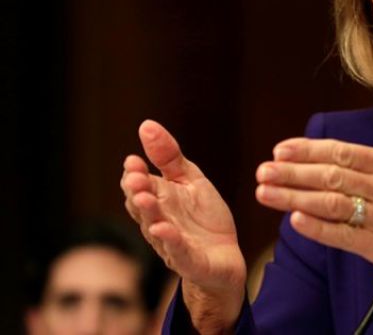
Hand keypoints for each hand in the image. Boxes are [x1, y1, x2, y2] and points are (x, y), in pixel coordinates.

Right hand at [120, 120, 246, 331]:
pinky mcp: (189, 260)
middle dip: (137, 192)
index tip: (133, 160)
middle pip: (141, 206)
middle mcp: (158, 220)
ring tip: (145, 198)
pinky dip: (170, 241)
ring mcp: (171, 242)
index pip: (138, 185)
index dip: (134, 174)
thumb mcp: (191, 180)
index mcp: (158, 200)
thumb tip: (146, 125)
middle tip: (136, 178)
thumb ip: (169, 157)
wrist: (225, 256)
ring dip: (148, 213)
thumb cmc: (203, 218)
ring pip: (155, 227)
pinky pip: (177, 251)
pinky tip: (163, 229)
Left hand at [255, 78, 372, 323]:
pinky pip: (344, 237)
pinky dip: (319, 229)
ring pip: (332, 206)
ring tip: (265, 193)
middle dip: (293, 173)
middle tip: (262, 170)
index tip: (281, 149)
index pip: (346, 154)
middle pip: (333, 178)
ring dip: (294, 199)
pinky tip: (294, 221)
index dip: (311, 151)